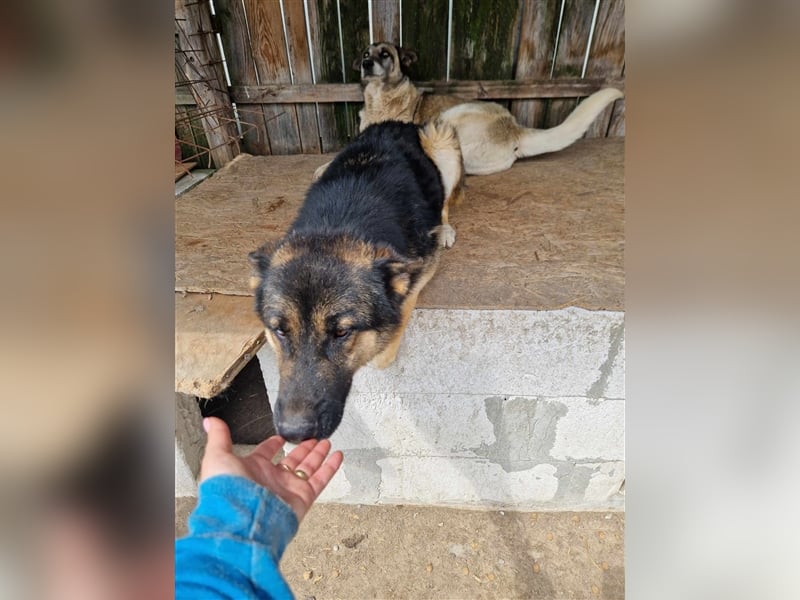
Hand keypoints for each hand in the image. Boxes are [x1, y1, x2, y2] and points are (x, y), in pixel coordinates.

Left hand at [199, 417, 342, 521]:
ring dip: (318, 455)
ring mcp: (288, 488)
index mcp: (253, 469)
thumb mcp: (218, 456)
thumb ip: (219, 437)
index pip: (266, 453)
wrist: (241, 519)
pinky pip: (320, 480)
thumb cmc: (227, 490)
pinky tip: (338, 456)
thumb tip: (210, 420)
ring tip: (328, 442)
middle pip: (292, 459)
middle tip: (314, 438)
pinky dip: (330, 468)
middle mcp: (272, 479)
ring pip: (308, 468)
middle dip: (303, 449)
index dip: (273, 444)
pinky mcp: (302, 498)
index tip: (282, 437)